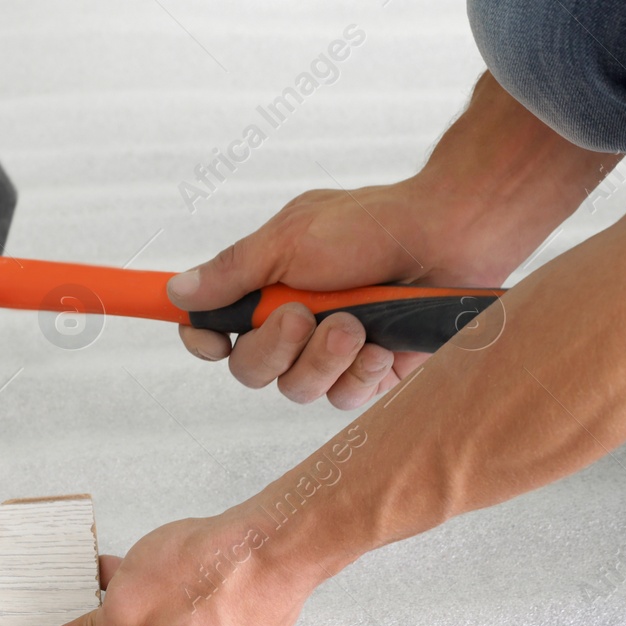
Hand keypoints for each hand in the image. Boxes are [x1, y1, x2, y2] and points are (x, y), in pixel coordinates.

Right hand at [168, 181, 506, 409]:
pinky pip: (346, 399)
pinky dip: (362, 371)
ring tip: (357, 323)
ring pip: (298, 391)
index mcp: (268, 290)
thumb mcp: (291, 238)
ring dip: (324, 358)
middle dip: (275, 348)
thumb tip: (178, 291)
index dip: (202, 340)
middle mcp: (296, 326)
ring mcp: (334, 354)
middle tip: (304, 315)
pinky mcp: (372, 375)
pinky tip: (384, 342)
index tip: (209, 341)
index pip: (215, 329)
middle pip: (250, 371)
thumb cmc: (372, 226)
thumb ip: (234, 271)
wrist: (447, 237)